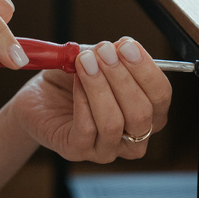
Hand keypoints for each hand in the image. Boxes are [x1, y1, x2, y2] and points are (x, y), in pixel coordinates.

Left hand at [10, 37, 171, 162]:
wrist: (37, 98)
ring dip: (99, 87)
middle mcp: (132, 136)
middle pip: (142, 112)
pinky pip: (86, 129)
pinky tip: (76, 81)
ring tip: (84, 62)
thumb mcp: (95, 60)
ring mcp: (106, 148)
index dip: (147, 70)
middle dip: (122, 78)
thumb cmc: (71, 81)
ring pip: (114, 123)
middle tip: (103, 52)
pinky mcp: (78, 151)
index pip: (161, 96)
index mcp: (147, 112)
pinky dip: (82, 100)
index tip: (127, 46)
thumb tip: (121, 48)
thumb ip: (111, 56)